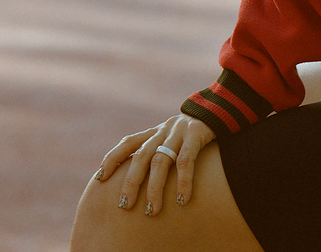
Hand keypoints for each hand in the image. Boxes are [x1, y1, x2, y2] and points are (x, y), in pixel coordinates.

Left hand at [96, 113, 214, 214]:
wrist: (220, 109)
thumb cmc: (193, 133)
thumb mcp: (172, 139)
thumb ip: (157, 152)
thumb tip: (141, 178)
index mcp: (154, 132)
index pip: (127, 143)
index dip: (112, 159)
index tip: (100, 178)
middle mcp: (162, 131)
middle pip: (141, 157)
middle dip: (131, 182)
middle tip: (124, 205)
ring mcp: (178, 132)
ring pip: (161, 161)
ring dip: (154, 188)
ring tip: (152, 210)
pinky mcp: (196, 134)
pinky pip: (187, 161)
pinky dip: (183, 181)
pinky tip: (181, 200)